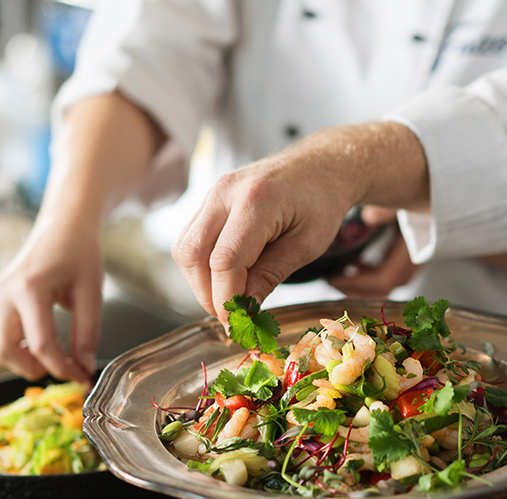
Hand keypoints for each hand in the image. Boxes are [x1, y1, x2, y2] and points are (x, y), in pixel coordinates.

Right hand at [0, 217, 101, 381]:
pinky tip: (32, 346)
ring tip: (45, 358)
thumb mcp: (92, 291)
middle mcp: (5, 293)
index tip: (82, 377)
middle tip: (61, 368)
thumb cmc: (79, 252)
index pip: (42, 344)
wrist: (63, 226)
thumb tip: (84, 366)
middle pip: (3, 350)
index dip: (64, 369)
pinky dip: (6, 349)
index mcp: (30, 288)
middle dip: (32, 368)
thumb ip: (88, 332)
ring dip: (14, 362)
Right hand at [171, 122, 428, 318]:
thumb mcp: (307, 245)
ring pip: (185, 249)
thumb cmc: (322, 202)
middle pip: (193, 256)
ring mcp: (213, 192)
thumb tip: (243, 310)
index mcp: (255, 201)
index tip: (239, 325)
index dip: (227, 300)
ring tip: (231, 300)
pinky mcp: (210, 199)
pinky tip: (227, 279)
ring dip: (201, 283)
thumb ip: (271, 275)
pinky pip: (191, 238)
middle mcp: (224, 192)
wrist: (322, 165)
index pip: (225, 262)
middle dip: (208, 295)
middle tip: (233, 319)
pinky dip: (202, 266)